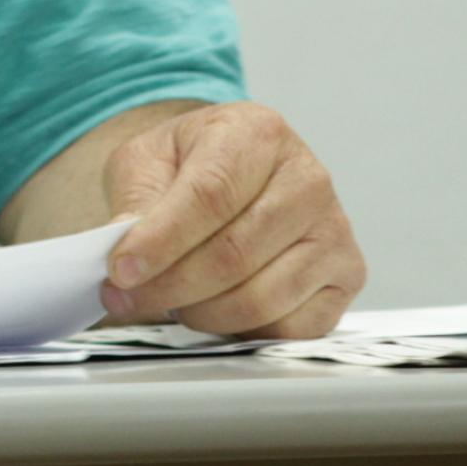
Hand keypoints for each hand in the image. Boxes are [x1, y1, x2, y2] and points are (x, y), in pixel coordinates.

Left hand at [102, 102, 363, 338]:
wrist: (230, 169)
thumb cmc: (187, 164)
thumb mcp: (147, 162)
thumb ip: (136, 203)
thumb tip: (125, 256)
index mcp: (258, 133)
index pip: (210, 196)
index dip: (161, 240)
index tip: (120, 270)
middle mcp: (307, 179)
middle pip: (234, 254)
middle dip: (170, 286)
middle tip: (125, 297)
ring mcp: (334, 230)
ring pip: (261, 298)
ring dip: (201, 314)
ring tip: (167, 301)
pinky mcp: (346, 276)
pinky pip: (291, 328)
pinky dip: (241, 332)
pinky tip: (212, 310)